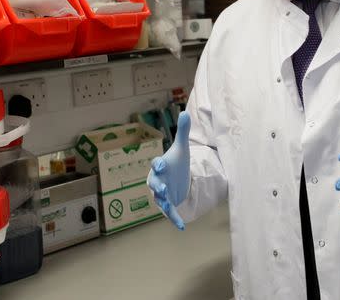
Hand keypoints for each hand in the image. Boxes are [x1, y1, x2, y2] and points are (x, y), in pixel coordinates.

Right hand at [147, 111, 191, 229]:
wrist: (178, 178)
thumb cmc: (176, 163)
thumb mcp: (181, 148)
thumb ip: (182, 132)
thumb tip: (185, 112)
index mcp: (160, 167)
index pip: (156, 165)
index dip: (158, 165)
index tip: (161, 163)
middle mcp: (158, 181)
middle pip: (154, 184)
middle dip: (158, 186)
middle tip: (163, 188)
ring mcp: (162, 194)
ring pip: (160, 199)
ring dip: (164, 202)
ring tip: (168, 205)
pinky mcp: (168, 204)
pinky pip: (170, 213)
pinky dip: (175, 219)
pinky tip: (182, 226)